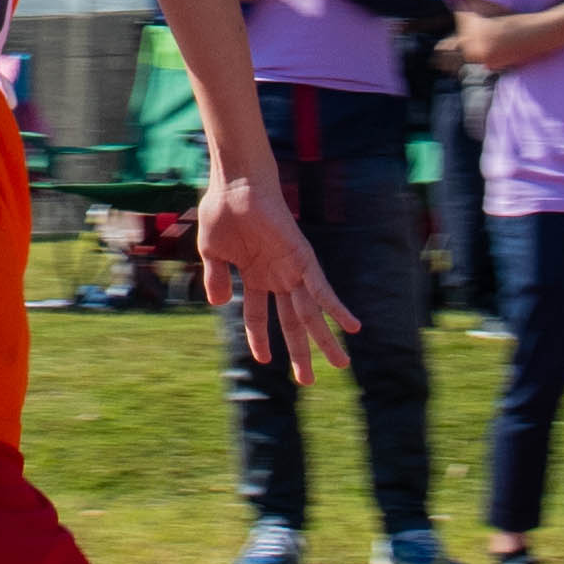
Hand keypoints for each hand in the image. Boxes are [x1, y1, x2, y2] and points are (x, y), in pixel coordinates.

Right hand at [191, 168, 356, 382]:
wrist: (235, 184)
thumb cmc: (222, 210)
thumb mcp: (212, 252)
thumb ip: (217, 278)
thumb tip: (219, 305)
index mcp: (254, 277)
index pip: (258, 317)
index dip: (260, 339)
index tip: (264, 360)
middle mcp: (277, 277)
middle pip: (292, 322)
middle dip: (300, 352)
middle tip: (307, 380)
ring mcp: (292, 269)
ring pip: (311, 313)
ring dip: (326, 339)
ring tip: (340, 364)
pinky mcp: (302, 258)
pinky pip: (322, 288)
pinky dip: (336, 308)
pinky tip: (352, 327)